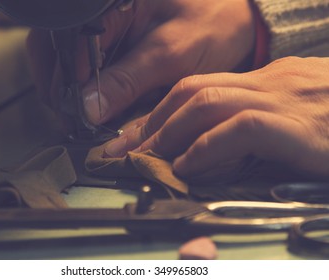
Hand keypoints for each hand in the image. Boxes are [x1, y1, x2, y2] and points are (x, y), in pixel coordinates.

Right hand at [26, 0, 254, 124]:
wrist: (237, 21)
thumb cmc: (211, 24)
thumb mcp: (170, 54)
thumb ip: (127, 79)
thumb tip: (87, 108)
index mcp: (109, 3)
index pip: (65, 40)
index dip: (63, 80)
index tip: (72, 113)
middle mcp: (102, 12)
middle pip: (58, 49)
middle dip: (61, 87)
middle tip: (72, 120)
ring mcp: (107, 28)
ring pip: (71, 60)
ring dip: (73, 91)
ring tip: (82, 116)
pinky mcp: (117, 44)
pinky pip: (92, 67)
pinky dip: (91, 89)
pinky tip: (99, 104)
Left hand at [104, 57, 328, 177]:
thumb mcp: (296, 117)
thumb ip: (258, 126)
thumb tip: (213, 148)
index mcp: (269, 80)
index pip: (201, 87)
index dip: (164, 112)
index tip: (138, 134)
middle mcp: (272, 82)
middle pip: (194, 88)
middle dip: (154, 119)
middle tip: (129, 147)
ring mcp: (285, 99)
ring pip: (207, 101)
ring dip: (169, 131)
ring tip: (150, 157)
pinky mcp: (299, 126)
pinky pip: (239, 128)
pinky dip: (205, 148)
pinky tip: (187, 167)